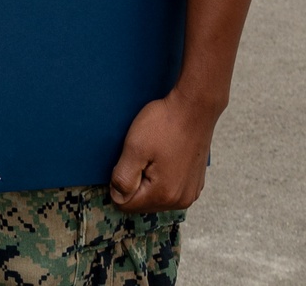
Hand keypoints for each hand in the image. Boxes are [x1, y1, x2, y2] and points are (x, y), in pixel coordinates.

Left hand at [109, 89, 215, 211]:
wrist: (195, 107)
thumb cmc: (164, 124)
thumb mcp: (134, 147)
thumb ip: (123, 178)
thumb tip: (117, 197)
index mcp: (163, 195)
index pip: (126, 204)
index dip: (118, 182)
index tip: (126, 160)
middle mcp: (180, 200)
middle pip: (142, 202)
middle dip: (135, 181)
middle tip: (140, 154)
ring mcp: (190, 192)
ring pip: (156, 195)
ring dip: (149, 178)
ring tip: (153, 153)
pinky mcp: (195, 182)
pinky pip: (170, 187)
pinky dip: (163, 175)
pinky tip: (165, 155)